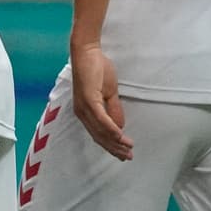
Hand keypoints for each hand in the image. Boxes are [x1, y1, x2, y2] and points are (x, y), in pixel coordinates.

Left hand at [70, 44, 133, 160]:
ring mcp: (84, 107)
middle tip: (127, 157)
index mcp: (85, 111)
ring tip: (128, 149)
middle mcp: (81, 113)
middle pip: (99, 136)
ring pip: (100, 131)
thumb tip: (120, 127)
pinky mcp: (88, 100)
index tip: (122, 154)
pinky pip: (101, 119)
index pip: (98, 134)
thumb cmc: (96, 69)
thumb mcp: (109, 93)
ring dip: (115, 141)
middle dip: (114, 148)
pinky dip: (111, 129)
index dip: (110, 145)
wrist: (87, 53)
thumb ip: (113, 109)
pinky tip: (120, 136)